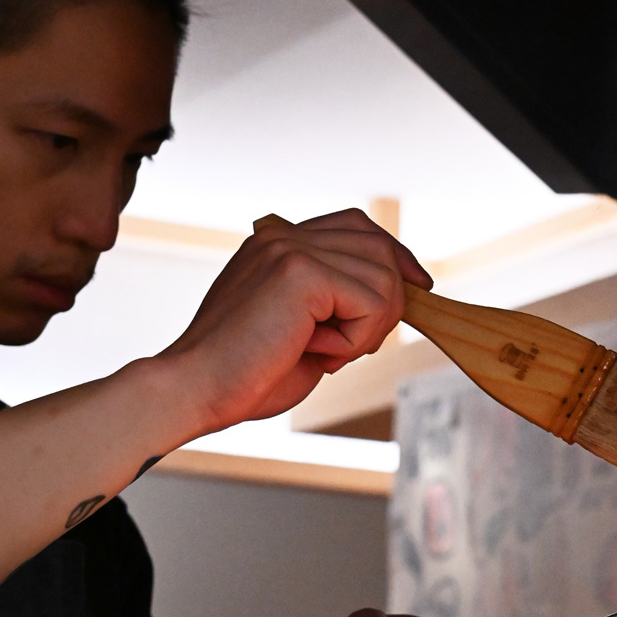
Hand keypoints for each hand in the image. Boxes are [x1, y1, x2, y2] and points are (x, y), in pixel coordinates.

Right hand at [161, 209, 430, 433]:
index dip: (394, 256)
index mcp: (278, 246)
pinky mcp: (300, 272)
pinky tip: (317, 351)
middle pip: (379, 247)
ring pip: (383, 278)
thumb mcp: (303, 333)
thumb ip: (337, 308)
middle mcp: (284, 238)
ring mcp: (290, 249)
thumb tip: (391, 303)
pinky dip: (355, 340)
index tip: (419, 286)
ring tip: (324, 352)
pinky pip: (371, 302)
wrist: (196, 390)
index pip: (357, 227)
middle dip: (386, 303)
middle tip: (349, 348)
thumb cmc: (243, 376)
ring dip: (367, 330)